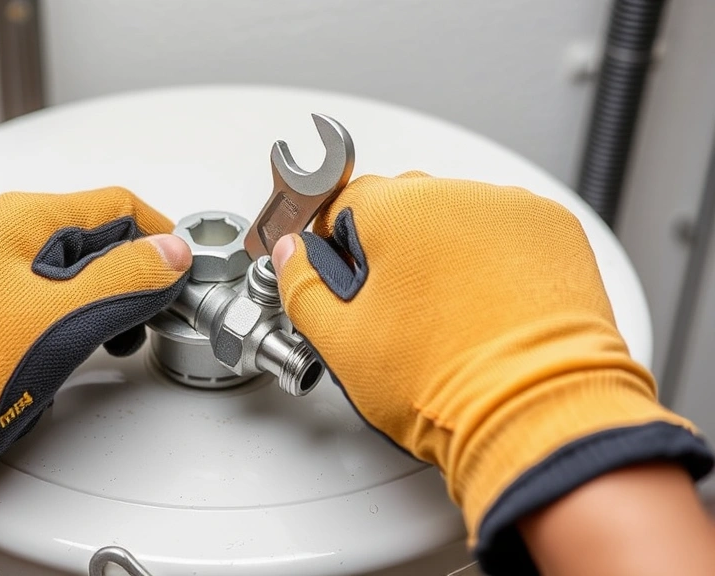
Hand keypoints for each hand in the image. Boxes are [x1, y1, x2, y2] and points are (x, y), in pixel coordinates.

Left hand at [0, 187, 190, 566]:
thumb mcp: (67, 315)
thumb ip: (128, 278)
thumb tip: (171, 253)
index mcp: (20, 219)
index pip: (117, 206)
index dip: (159, 239)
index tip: (182, 274)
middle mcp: (7, 235)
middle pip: (101, 237)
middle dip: (135, 276)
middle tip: (153, 313)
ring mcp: (1, 271)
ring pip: (84, 270)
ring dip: (113, 300)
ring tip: (117, 337)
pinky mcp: (0, 307)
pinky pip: (61, 297)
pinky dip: (86, 317)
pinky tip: (88, 345)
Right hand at [271, 172, 712, 572]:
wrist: (534, 414)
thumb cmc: (444, 383)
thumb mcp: (342, 341)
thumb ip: (302, 286)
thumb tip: (291, 255)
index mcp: (400, 208)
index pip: (343, 203)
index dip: (336, 250)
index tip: (346, 283)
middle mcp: (460, 194)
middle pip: (402, 207)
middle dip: (391, 251)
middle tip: (396, 313)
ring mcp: (514, 211)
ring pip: (456, 218)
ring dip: (444, 252)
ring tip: (449, 318)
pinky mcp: (557, 234)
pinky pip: (506, 233)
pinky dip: (494, 261)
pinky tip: (488, 310)